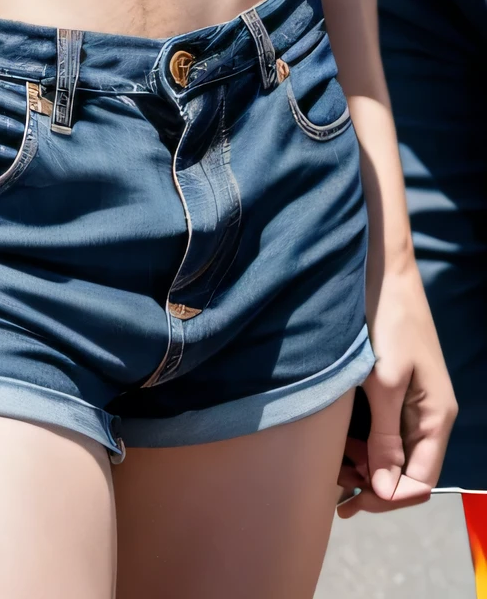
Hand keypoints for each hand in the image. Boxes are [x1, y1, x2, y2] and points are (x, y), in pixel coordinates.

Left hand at [337, 260, 455, 516]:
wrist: (380, 269)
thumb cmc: (385, 320)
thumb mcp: (383, 381)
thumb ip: (386, 436)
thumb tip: (386, 489)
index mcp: (436, 418)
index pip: (420, 483)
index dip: (388, 498)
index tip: (350, 499)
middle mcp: (429, 416)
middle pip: (407, 473)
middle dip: (373, 485)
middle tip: (333, 484)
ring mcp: (412, 403)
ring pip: (392, 455)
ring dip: (363, 466)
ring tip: (331, 465)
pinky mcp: (393, 389)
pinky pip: (382, 431)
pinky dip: (360, 443)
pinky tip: (337, 442)